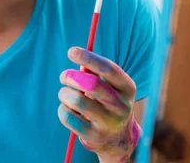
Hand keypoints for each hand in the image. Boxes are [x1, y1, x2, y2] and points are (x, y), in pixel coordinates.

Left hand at [58, 47, 140, 161]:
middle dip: (71, 76)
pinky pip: (68, 117)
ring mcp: (108, 123)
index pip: (108, 69)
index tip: (71, 51)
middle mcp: (121, 106)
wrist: (117, 139)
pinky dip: (62, 109)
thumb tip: (76, 54)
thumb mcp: (109, 86)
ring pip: (77, 100)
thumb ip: (94, 72)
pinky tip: (67, 109)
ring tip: (65, 94)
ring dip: (64, 93)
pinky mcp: (94, 136)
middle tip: (63, 76)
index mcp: (127, 88)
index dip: (89, 58)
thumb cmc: (107, 102)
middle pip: (91, 84)